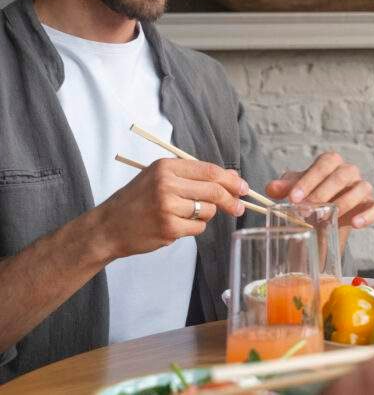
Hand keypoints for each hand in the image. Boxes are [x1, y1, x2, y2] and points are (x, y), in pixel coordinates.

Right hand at [95, 158, 247, 258]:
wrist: (108, 227)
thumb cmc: (137, 201)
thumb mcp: (159, 178)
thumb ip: (193, 176)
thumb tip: (232, 179)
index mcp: (166, 167)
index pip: (209, 170)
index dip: (231, 180)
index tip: (243, 187)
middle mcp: (167, 184)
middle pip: (214, 190)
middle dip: (231, 200)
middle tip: (239, 207)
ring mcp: (167, 207)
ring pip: (207, 210)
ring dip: (205, 215)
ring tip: (184, 214)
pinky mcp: (169, 228)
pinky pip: (198, 228)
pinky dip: (194, 228)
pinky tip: (176, 225)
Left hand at [265, 152, 373, 228]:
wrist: (325, 212)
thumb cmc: (310, 194)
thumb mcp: (296, 189)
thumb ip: (284, 187)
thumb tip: (271, 188)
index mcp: (331, 163)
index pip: (324, 163)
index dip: (310, 179)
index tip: (293, 197)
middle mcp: (349, 172)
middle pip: (342, 175)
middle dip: (324, 192)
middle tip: (307, 209)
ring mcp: (362, 187)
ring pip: (361, 189)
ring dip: (345, 202)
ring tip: (330, 216)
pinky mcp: (371, 204)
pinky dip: (369, 215)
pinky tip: (356, 224)